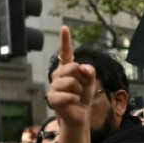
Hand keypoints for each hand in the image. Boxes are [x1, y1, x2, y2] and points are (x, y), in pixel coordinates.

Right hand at [46, 26, 95, 142]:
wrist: (80, 115)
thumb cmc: (84, 97)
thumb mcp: (91, 81)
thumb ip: (89, 71)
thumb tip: (84, 68)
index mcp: (67, 69)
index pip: (65, 52)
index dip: (65, 40)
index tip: (65, 28)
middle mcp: (58, 75)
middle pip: (73, 67)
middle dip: (82, 78)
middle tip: (81, 88)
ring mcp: (53, 86)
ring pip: (71, 81)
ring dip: (79, 90)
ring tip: (76, 97)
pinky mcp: (52, 98)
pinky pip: (69, 95)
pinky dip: (75, 99)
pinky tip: (73, 103)